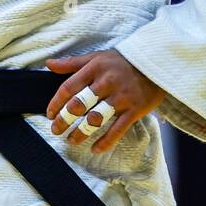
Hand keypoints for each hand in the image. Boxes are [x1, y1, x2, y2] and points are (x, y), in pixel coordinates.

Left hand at [44, 49, 165, 153]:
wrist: (157, 62)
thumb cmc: (123, 60)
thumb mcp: (98, 57)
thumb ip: (73, 62)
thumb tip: (49, 64)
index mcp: (95, 68)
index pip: (69, 88)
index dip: (56, 103)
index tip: (50, 114)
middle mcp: (106, 82)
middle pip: (79, 105)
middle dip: (64, 120)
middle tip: (56, 130)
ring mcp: (121, 97)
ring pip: (95, 119)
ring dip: (81, 132)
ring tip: (71, 140)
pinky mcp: (135, 109)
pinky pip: (117, 129)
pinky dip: (105, 142)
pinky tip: (95, 149)